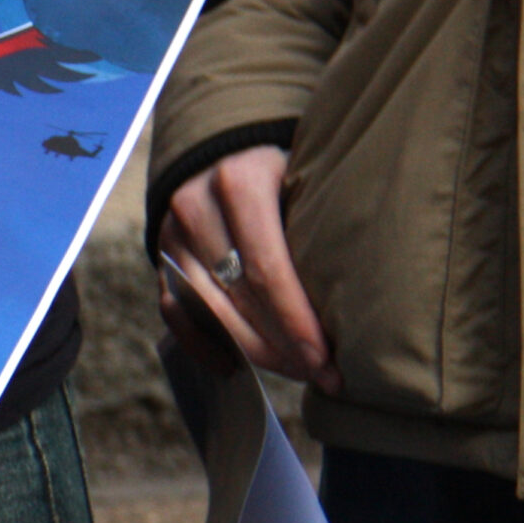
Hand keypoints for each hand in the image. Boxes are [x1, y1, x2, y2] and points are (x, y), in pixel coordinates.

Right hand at [156, 144, 335, 391]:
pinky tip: (236, 367)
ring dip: (251, 351)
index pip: (266, 269)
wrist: (227, 148)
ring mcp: (170, 235)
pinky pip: (175, 313)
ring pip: (208, 311)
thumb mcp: (309, 175)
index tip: (326, 358)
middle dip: (281, 344)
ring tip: (294, 371)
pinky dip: (204, 345)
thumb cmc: (288, 169)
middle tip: (321, 373)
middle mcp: (195, 207)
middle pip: (237, 297)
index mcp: (239, 182)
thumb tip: (363, 296)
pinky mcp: (159, 258)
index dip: (295, 321)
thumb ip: (322, 222)